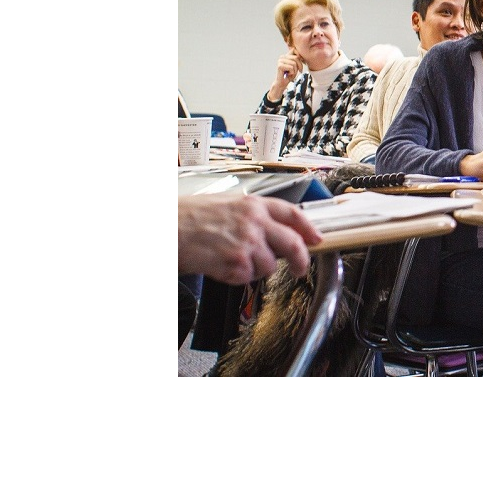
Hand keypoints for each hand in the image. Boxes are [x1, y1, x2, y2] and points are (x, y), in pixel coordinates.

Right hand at [177, 193, 321, 284]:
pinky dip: (236, 277)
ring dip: (255, 270)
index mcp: (253, 204)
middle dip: (301, 260)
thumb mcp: (226, 206)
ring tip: (231, 260)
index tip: (316, 239)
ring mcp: (247, 242)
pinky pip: (248, 277)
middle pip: (293, 243)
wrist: (167, 228)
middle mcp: (255, 222)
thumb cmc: (188, 217)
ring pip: (269, 266)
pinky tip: (220, 265)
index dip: (308, 228)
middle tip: (300, 268)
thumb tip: (273, 234)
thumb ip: (252, 217)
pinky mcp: (237, 263)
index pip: (293, 214)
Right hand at [267, 51, 302, 101]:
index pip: (295, 50)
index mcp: (285, 55)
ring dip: (295, 70)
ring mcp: (280, 61)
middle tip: (298, 71)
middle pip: (296, 58)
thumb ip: (297, 59)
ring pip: (294, 63)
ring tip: (291, 73)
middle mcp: (282, 57)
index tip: (300, 65)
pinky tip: (288, 74)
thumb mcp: (296, 66)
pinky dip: (292, 72)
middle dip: (299, 66)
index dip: (300, 58)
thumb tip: (301, 55)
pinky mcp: (280, 66)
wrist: (282, 83)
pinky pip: (291, 68)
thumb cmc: (289, 75)